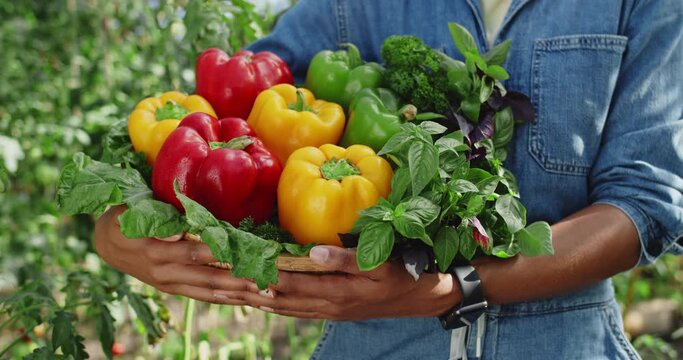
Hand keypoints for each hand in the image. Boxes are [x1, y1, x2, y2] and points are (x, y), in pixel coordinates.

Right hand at [93, 205, 260, 303]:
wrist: (108, 243)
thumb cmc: (126, 220)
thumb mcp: (133, 215)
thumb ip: (155, 222)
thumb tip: (174, 234)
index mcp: (156, 251)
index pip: (195, 253)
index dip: (222, 253)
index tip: (245, 251)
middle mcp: (164, 271)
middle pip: (207, 277)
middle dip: (237, 279)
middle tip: (263, 278)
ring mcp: (169, 283)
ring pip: (208, 290)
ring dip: (236, 292)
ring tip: (261, 292)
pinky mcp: (173, 289)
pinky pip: (201, 296)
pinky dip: (223, 298)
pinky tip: (243, 299)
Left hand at [213, 246, 460, 319]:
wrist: (421, 298)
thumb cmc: (402, 276)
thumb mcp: (379, 265)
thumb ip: (345, 259)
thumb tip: (311, 252)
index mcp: (336, 292)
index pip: (290, 283)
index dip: (261, 273)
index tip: (236, 263)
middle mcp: (328, 305)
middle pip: (281, 298)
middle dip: (252, 289)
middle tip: (222, 277)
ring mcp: (330, 310)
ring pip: (286, 306)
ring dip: (260, 299)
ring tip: (233, 289)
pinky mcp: (334, 309)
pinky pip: (298, 309)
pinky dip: (278, 304)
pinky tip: (265, 299)